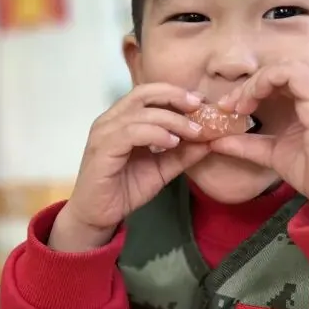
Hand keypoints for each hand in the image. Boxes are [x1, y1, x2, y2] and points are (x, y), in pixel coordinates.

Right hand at [51, 83, 209, 251]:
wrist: (97, 215)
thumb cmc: (124, 190)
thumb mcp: (161, 170)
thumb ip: (182, 155)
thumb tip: (210, 141)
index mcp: (122, 120)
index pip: (148, 93)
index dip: (175, 93)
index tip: (201, 102)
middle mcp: (110, 120)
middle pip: (143, 93)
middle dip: (175, 96)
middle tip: (199, 107)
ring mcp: (104, 133)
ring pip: (141, 113)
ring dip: (172, 119)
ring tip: (194, 131)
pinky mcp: (103, 149)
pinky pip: (132, 133)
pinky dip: (155, 134)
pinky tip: (172, 143)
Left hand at [211, 61, 308, 217]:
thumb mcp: (274, 153)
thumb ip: (248, 143)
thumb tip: (216, 140)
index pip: (284, 78)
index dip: (254, 88)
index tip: (230, 108)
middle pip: (282, 70)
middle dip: (251, 85)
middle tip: (228, 106)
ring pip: (283, 68)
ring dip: (255, 83)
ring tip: (238, 106)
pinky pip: (289, 74)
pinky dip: (263, 84)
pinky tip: (249, 105)